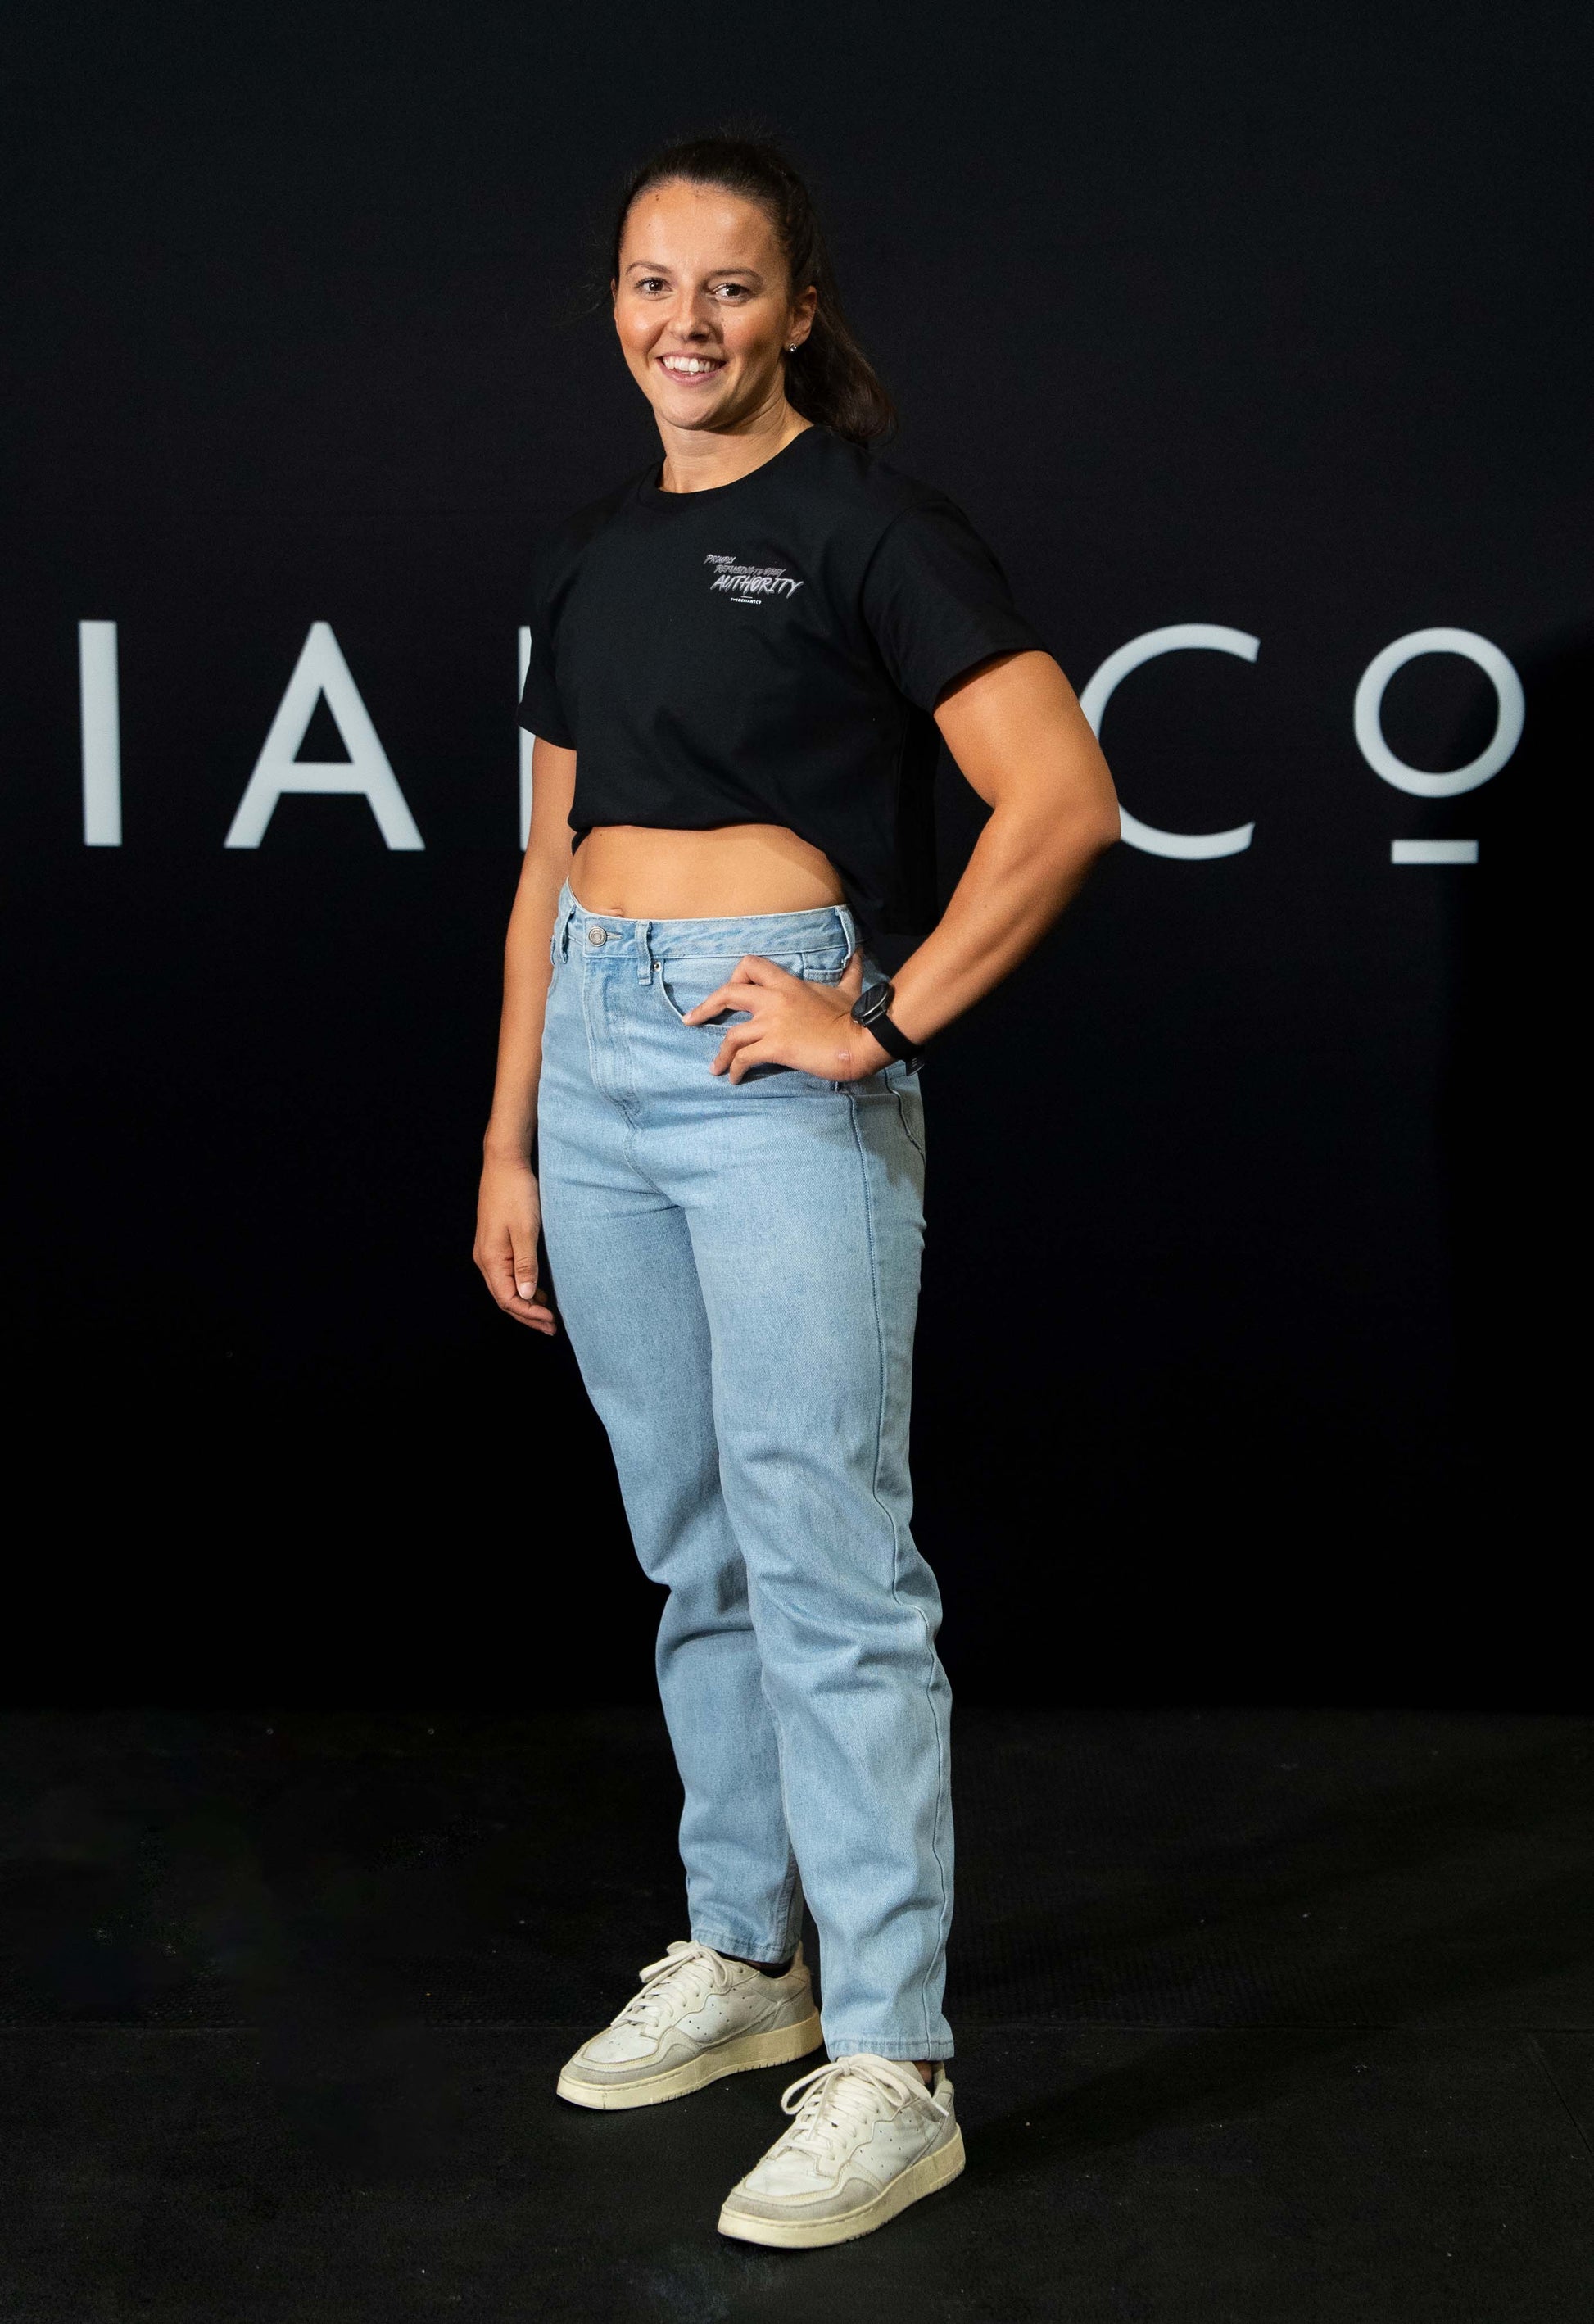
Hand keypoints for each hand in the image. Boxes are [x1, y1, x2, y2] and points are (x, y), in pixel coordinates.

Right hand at [473, 1154, 557, 1332]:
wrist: (504, 1164)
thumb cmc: (516, 1193)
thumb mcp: (526, 1230)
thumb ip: (526, 1264)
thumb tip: (527, 1295)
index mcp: (490, 1259)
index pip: (508, 1299)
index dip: (530, 1314)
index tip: (551, 1320)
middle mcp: (485, 1259)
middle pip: (505, 1298)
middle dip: (528, 1315)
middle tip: (552, 1327)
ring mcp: (489, 1252)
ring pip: (506, 1288)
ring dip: (526, 1303)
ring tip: (548, 1315)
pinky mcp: (496, 1244)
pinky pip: (507, 1275)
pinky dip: (523, 1288)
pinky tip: (538, 1291)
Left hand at [683, 949, 890, 1083]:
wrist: (862, 1039)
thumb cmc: (853, 1016)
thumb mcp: (847, 988)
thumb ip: (848, 972)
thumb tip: (858, 956)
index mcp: (788, 983)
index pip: (750, 966)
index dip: (734, 977)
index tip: (726, 992)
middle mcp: (775, 999)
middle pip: (728, 993)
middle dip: (706, 1007)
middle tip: (692, 1020)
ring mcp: (773, 1023)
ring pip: (731, 1035)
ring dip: (719, 1053)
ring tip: (714, 1068)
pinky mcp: (776, 1046)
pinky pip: (744, 1057)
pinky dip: (734, 1069)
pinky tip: (733, 1079)